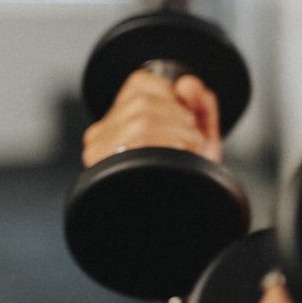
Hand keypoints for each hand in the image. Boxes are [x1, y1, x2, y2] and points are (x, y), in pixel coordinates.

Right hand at [81, 69, 222, 166]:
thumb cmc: (191, 176)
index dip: (173, 96)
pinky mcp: (105, 170)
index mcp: (119, 118)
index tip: (186, 119)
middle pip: (144, 101)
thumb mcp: (201, 133)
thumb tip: (187, 83)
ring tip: (186, 153)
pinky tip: (179, 160)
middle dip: (180, 118)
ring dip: (179, 134)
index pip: (140, 83)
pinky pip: (140, 138)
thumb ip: (199, 102)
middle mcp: (101, 134)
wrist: (188, 219)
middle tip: (190, 142)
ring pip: (142, 119)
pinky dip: (171, 145)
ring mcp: (100, 153)